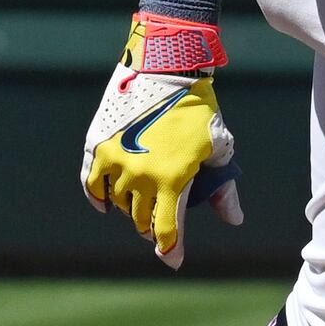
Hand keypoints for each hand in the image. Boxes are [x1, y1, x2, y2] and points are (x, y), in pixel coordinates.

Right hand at [82, 14, 241, 268]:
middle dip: (151, 227)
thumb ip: (223, 186)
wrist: (165, 66)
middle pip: (140, 220)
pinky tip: (104, 203)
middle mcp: (140, 176)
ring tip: (138, 203)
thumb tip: (234, 218)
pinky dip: (97, 197)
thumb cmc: (198, 106)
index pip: (168, 231)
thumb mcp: (219, 145)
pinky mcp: (97, 145)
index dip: (171, 250)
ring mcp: (115, 161)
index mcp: (172, 180)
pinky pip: (90, 183)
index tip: (173, 259)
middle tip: (159, 221)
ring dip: (129, 209)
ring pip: (117, 203)